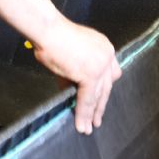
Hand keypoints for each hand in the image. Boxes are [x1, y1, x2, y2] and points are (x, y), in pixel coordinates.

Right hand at [33, 17, 121, 134]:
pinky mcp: (91, 74)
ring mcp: (100, 65)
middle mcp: (107, 55)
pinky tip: (81, 124)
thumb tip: (73, 87)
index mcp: (104, 46)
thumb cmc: (54, 37)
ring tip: (87, 128)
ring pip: (98, 95)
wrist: (49, 30)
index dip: (104, 90)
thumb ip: (77, 69)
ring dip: (92, 113)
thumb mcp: (72, 53)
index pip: (110, 73)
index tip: (100, 102)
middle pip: (107, 86)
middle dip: (100, 105)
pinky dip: (83, 113)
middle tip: (97, 120)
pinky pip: (87, 99)